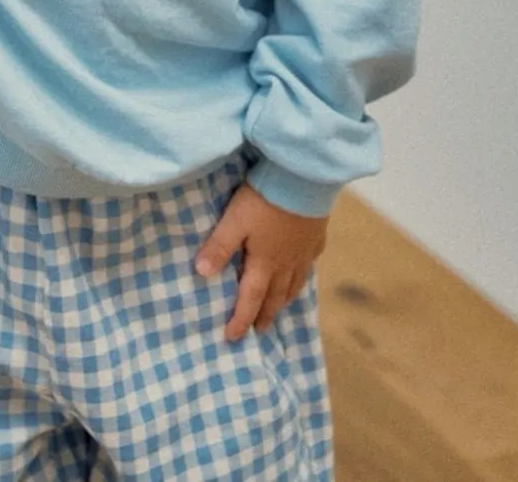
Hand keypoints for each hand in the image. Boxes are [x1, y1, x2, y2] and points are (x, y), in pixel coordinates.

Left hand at [194, 180, 328, 341]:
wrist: (303, 180)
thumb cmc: (264, 200)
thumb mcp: (234, 221)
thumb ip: (219, 246)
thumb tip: (201, 274)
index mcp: (264, 263)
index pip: (250, 299)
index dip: (240, 319)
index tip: (232, 337)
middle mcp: (286, 264)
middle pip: (275, 297)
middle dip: (265, 316)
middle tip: (259, 331)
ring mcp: (304, 252)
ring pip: (294, 285)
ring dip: (284, 301)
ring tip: (279, 309)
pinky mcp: (316, 238)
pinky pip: (309, 265)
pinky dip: (302, 276)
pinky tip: (302, 273)